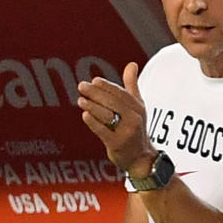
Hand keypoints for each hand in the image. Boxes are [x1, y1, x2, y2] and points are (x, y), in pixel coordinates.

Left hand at [77, 63, 156, 177]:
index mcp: (138, 107)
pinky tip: (85, 115)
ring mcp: (127, 132)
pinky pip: (103, 131)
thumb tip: (132, 64)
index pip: (121, 93)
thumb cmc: (135, 129)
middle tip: (82, 86)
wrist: (141, 158)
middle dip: (96, 93)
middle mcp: (134, 119)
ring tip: (81, 100)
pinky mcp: (118, 144)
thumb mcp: (137, 106)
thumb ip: (132, 85)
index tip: (94, 80)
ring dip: (92, 106)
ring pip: (107, 115)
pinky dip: (93, 122)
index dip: (107, 86)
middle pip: (112, 102)